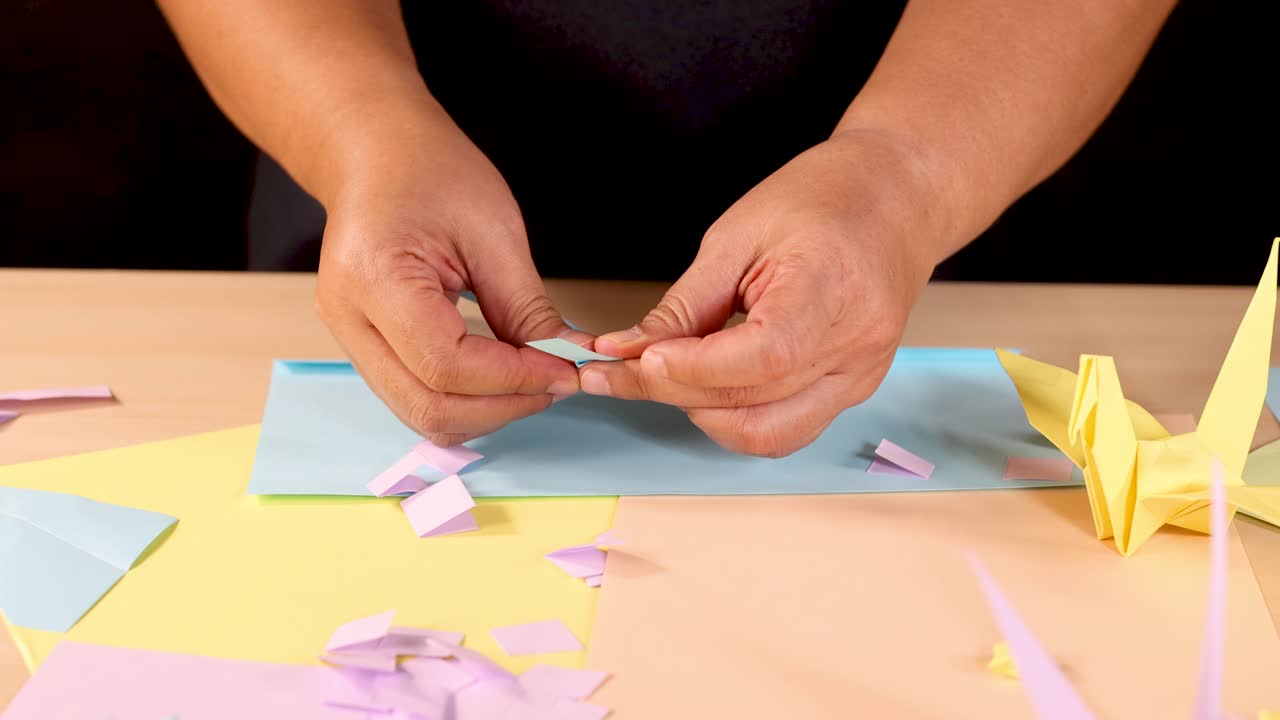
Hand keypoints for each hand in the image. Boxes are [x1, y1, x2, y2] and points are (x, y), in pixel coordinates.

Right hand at [315, 101, 587, 445]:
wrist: (374, 152)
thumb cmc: (429, 171)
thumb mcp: (493, 230)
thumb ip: (525, 307)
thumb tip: (565, 362)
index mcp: (375, 276)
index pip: (446, 365)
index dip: (514, 379)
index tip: (565, 369)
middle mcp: (348, 318)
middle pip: (428, 406)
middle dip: (503, 406)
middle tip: (557, 381)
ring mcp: (348, 338)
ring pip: (420, 413)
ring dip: (485, 411)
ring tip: (534, 379)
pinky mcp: (362, 346)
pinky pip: (414, 395)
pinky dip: (465, 399)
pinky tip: (502, 375)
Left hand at [586, 130, 944, 456]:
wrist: (896, 199)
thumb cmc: (823, 199)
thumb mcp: (739, 233)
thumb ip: (685, 303)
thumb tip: (626, 351)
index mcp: (834, 288)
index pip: (763, 356)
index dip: (694, 368)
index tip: (637, 358)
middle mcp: (857, 346)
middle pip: (753, 400)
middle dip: (670, 391)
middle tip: (611, 371)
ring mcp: (860, 376)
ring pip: (765, 433)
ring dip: (700, 413)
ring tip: (662, 375)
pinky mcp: (853, 391)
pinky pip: (785, 431)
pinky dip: (734, 420)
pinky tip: (705, 388)